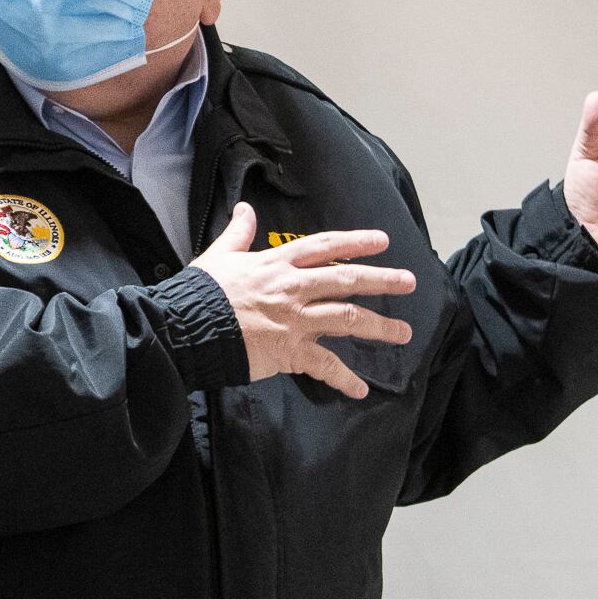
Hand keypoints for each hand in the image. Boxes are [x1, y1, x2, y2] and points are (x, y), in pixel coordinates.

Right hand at [189, 203, 416, 399]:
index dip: (356, 242)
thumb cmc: (201, 292)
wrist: (188, 328)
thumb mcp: (220, 255)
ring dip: (379, 326)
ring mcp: (296, 319)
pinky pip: (325, 365)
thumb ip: (238, 233)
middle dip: (382, 280)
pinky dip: (344, 378)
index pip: (325, 247)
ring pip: (348, 319)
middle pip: (347, 279)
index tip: (383, 241)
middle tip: (409, 281)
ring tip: (403, 333)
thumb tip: (245, 209)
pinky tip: (360, 389)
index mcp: (279, 263)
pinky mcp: (290, 351)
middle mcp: (294, 288)